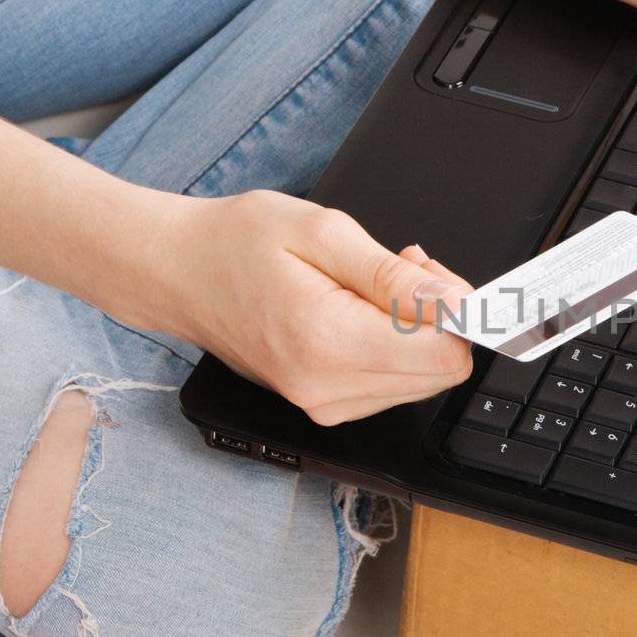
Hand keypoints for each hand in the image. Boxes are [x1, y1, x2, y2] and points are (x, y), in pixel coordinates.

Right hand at [158, 190, 473, 425]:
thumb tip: (453, 302)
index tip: (441, 275)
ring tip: (372, 284)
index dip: (459, 312)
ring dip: (416, 331)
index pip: (444, 356)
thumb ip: (393, 274)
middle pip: (440, 373)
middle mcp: (327, 389)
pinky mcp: (323, 404)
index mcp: (328, 344)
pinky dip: (393, 345)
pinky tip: (363, 309)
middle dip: (439, 318)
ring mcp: (323, 404)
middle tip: (404, 268)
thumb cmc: (236, 243)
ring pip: (421, 380)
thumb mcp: (321, 231)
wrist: (177, 272)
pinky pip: (392, 383)